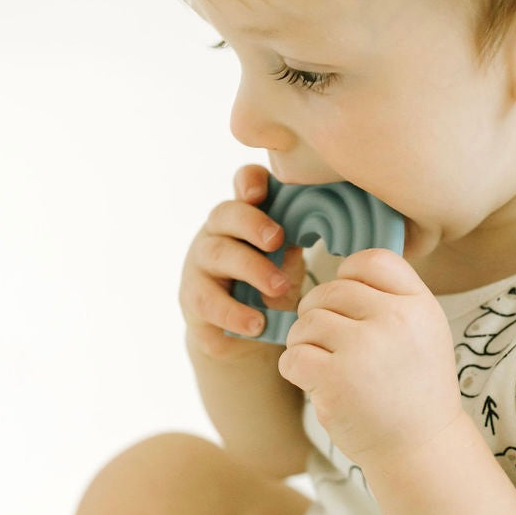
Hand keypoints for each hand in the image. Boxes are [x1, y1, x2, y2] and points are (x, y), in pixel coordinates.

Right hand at [180, 164, 304, 357]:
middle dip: (252, 224)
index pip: (244, 184)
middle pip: (225, 214)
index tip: (261, 192)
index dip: (249, 181)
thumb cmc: (269, 284)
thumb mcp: (287, 261)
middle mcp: (218, 232)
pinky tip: (257, 324)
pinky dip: (234, 313)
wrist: (242, 333)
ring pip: (216, 254)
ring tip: (278, 288)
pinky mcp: (193, 298)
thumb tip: (323, 230)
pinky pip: (208, 301)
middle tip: (277, 240)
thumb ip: (295, 244)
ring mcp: (201, 264)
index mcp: (247, 215)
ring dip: (250, 269)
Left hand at [278, 249, 463, 463]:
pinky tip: (318, 383)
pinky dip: (296, 369)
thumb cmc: (414, 387)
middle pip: (331, 291)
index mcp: (419, 305)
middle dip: (320, 314)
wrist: (419, 448)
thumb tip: (342, 270)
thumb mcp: (424, 331)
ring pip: (306, 322)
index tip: (351, 306)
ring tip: (327, 365)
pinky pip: (292, 356)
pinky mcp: (335, 381)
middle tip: (332, 344)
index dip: (350, 277)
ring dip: (306, 343)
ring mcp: (364, 349)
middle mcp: (394, 321)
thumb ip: (392, 297)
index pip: (372, 261)